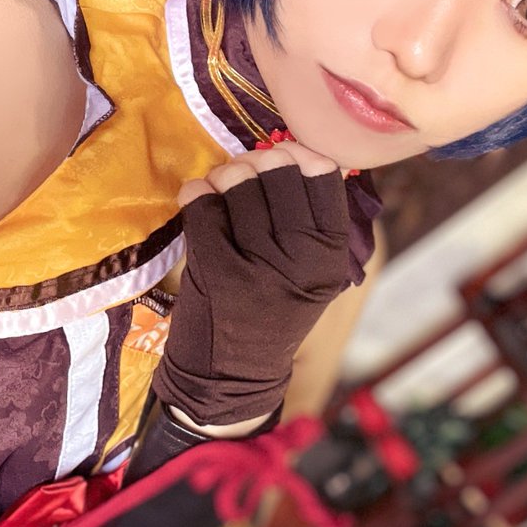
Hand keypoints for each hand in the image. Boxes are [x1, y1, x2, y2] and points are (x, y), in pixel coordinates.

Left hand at [151, 142, 354, 425]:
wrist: (233, 377)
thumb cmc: (272, 313)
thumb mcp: (311, 273)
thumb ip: (310, 219)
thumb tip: (294, 149)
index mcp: (331, 254)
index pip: (323, 174)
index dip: (297, 153)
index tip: (282, 156)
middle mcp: (301, 258)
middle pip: (277, 170)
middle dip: (255, 161)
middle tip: (245, 173)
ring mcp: (259, 264)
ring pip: (238, 182)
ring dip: (223, 175)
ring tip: (220, 188)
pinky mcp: (216, 270)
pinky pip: (202, 205)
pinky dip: (195, 193)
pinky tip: (197, 198)